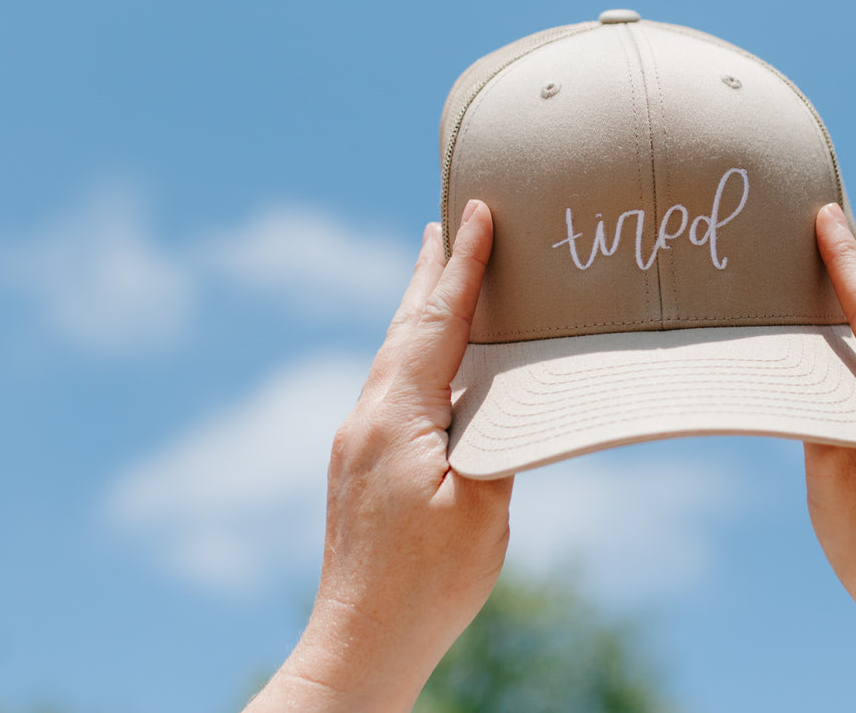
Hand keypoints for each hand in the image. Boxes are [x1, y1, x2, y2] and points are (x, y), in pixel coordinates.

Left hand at [247, 201, 511, 712]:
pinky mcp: (360, 468)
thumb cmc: (426, 585)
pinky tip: (430, 365)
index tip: (477, 211)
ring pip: (395, 358)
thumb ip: (495, 439)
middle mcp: (365, 419)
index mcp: (394, 417)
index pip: (435, 322)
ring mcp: (357, 444)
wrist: (359, 644)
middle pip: (404, 327)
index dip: (461, 265)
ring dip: (421, 313)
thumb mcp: (482, 508)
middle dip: (428, 273)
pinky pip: (393, 389)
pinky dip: (416, 356)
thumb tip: (498, 398)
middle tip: (443, 223)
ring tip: (436, 275)